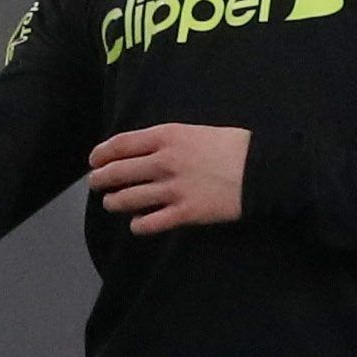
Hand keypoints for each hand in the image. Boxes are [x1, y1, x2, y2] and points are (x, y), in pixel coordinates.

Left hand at [88, 123, 251, 236]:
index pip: (121, 144)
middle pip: (118, 172)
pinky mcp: (184, 213)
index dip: (102, 153)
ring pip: (128, 199)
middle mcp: (164, 161)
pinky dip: (138, 225)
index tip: (94, 160)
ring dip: (114, 202)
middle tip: (96, 183)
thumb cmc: (234, 146)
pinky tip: (137, 224)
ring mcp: (172, 189)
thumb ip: (170, 140)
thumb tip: (147, 150)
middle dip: (101, 179)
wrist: (262, 170)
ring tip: (112, 203)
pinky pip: (150, 222)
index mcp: (167, 136)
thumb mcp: (197, 131)